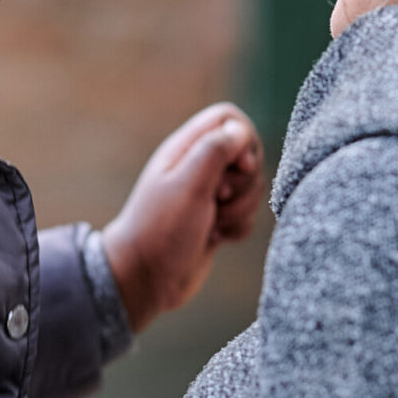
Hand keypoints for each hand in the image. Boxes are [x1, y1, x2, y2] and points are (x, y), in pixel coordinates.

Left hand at [103, 103, 264, 331]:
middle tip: (218, 199)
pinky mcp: (216, 219)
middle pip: (249, 155)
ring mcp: (209, 194)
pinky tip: (215, 239)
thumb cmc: (161, 230)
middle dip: (245, 182)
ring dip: (241, 210)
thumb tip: (241, 130)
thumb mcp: (188, 186)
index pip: (230, 119)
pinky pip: (247, 215)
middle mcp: (199, 167)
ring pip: (252, 188)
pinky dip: (238, 228)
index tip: (239, 167)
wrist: (145, 279)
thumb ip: (215, 151)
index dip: (244, 139)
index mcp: (186, 149)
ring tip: (213, 225)